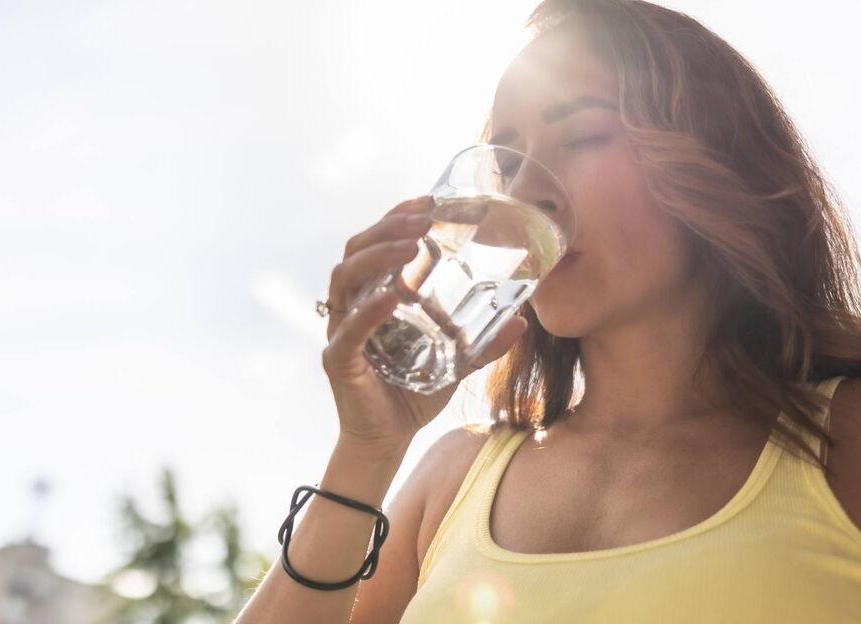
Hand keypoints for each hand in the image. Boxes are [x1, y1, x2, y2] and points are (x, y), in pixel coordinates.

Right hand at [320, 195, 528, 455]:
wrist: (388, 440)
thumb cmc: (413, 394)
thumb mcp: (456, 362)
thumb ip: (483, 341)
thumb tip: (522, 320)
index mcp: (375, 295)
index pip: (378, 242)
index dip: (398, 216)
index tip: (429, 199)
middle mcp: (353, 305)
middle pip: (357, 249)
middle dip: (387, 226)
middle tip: (422, 216)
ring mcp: (341, 329)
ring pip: (346, 277)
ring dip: (377, 255)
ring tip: (409, 244)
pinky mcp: (339, 359)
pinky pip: (349, 328)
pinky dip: (370, 310)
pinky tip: (394, 296)